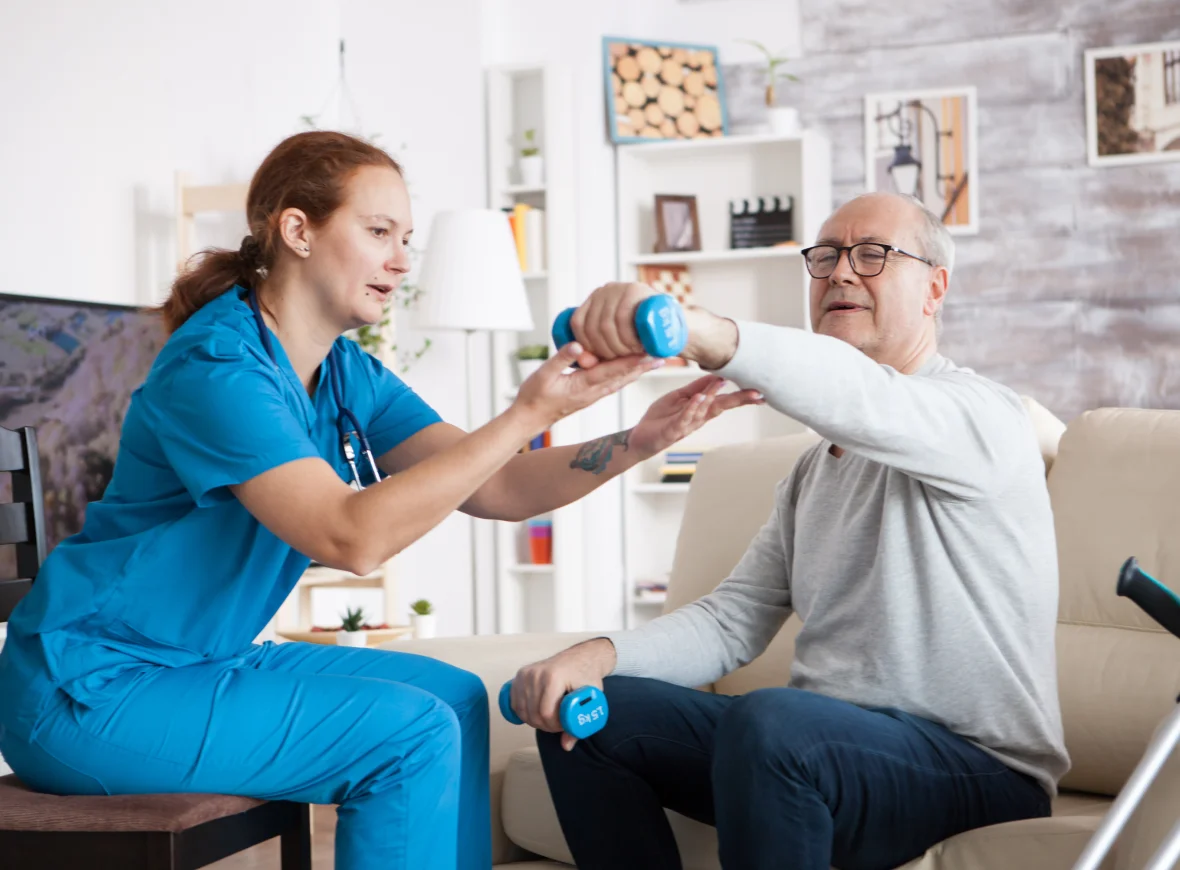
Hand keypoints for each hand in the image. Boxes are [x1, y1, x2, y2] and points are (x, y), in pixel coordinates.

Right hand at [509, 638, 616, 751]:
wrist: (580, 657)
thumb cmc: (587, 677)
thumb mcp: (590, 699)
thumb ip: (578, 724)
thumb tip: (566, 746)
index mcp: (554, 677)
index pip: (546, 713)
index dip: (554, 726)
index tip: (564, 725)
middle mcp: (537, 673)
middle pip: (533, 713)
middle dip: (545, 725)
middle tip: (558, 724)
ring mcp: (526, 673)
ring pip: (523, 710)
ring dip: (535, 720)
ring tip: (549, 717)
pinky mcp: (520, 674)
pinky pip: (515, 702)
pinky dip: (523, 713)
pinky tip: (536, 712)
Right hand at [513, 342, 662, 429]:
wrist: (530, 418)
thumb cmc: (534, 397)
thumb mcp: (543, 374)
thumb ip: (562, 359)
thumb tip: (580, 345)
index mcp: (584, 385)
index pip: (613, 370)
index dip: (633, 361)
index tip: (650, 354)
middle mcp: (593, 391)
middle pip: (623, 376)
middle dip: (643, 366)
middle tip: (664, 355)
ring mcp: (592, 395)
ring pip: (620, 380)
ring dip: (638, 370)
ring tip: (655, 361)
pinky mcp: (590, 395)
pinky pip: (613, 383)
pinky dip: (626, 375)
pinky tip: (633, 370)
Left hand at [570, 282, 739, 369]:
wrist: (675, 326)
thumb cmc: (643, 338)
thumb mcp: (616, 343)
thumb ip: (598, 350)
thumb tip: (581, 361)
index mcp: (595, 299)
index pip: (578, 323)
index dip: (586, 346)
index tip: (600, 359)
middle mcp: (605, 289)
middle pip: (592, 325)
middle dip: (606, 350)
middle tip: (622, 359)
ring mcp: (621, 287)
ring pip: (606, 324)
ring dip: (618, 346)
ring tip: (631, 353)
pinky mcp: (637, 290)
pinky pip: (622, 317)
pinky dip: (627, 336)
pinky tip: (636, 345)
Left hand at [629, 376, 763, 458]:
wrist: (640, 436)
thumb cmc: (661, 417)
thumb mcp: (679, 397)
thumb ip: (697, 387)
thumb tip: (716, 375)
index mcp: (701, 409)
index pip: (725, 400)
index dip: (742, 395)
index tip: (760, 390)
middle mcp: (698, 418)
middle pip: (721, 407)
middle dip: (739, 400)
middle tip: (757, 394)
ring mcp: (686, 425)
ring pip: (703, 410)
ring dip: (712, 396)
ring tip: (722, 382)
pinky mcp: (673, 430)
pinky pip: (684, 418)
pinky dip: (692, 408)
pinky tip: (699, 398)